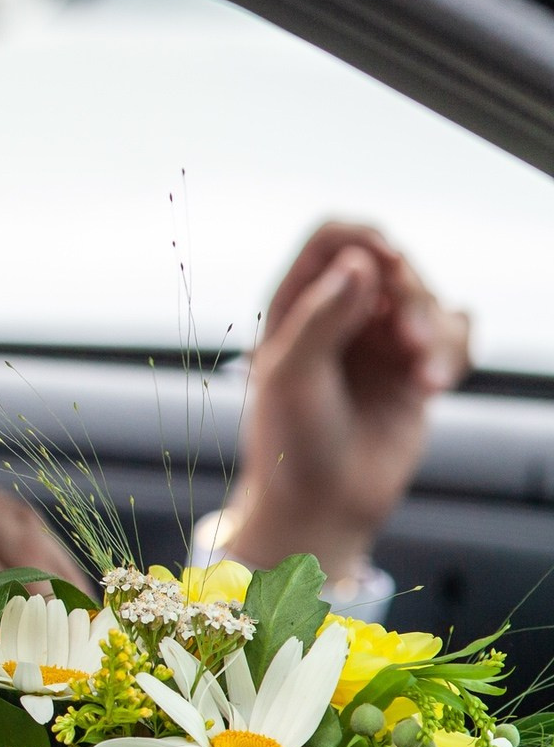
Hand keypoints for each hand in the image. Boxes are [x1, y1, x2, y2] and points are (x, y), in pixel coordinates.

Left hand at [223, 223, 468, 578]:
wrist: (320, 507)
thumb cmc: (289, 443)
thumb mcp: (291, 376)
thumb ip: (323, 316)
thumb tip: (361, 261)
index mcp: (296, 305)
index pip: (335, 240)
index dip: (365, 239)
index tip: (389, 261)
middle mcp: (339, 315)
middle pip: (393, 267)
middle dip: (411, 297)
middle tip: (410, 344)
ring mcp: (379, 342)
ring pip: (429, 301)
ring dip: (437, 333)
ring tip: (427, 379)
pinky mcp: (414, 370)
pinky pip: (454, 335)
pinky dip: (456, 351)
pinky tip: (436, 383)